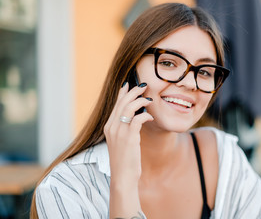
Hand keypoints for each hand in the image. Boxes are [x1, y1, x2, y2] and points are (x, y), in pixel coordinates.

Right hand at [103, 82, 152, 217]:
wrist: (123, 177)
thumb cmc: (125, 160)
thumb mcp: (121, 142)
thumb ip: (125, 128)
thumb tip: (136, 116)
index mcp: (108, 127)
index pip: (115, 104)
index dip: (122, 92)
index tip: (129, 84)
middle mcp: (111, 127)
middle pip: (122, 102)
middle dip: (133, 91)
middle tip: (143, 86)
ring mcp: (119, 132)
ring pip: (128, 108)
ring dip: (140, 100)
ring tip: (149, 99)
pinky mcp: (128, 138)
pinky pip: (137, 119)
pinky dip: (145, 115)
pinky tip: (151, 116)